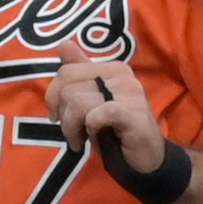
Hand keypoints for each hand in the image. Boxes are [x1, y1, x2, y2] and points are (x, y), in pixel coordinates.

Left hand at [48, 42, 167, 182]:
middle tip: (72, 133)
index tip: (58, 116)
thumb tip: (63, 44)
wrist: (148, 158)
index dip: (54, 96)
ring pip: (78, 102)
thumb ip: (80, 73)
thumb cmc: (118, 131)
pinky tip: (95, 138)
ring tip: (81, 141)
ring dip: (72, 128)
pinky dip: (90, 127)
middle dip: (63, 115)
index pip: (67, 71)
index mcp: (112, 68)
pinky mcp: (133, 114)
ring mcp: (129, 93)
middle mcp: (122, 75)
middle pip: (69, 86)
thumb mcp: (94, 101)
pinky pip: (98, 114)